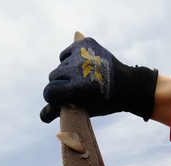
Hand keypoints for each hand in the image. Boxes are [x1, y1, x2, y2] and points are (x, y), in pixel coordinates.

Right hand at [40, 37, 157, 122]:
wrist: (128, 85)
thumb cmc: (105, 102)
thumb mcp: (85, 109)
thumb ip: (62, 111)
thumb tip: (42, 116)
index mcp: (79, 87)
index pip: (50, 91)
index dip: (53, 97)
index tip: (60, 99)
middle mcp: (79, 68)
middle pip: (52, 76)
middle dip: (59, 84)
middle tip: (73, 89)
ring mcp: (83, 53)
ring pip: (60, 64)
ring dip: (66, 72)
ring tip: (80, 78)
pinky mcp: (86, 43)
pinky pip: (67, 53)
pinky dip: (70, 60)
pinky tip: (82, 67)